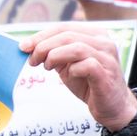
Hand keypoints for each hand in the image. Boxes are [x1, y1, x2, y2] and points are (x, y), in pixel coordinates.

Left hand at [18, 26, 136, 132]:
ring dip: (55, 56)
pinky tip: (68, 76)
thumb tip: (28, 47)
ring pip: (76, 47)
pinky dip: (72, 69)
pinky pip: (87, 65)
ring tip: (47, 67)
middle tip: (32, 60)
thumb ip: (54, 54)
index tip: (23, 47)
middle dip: (44, 46)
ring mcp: (107, 57)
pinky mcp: (107, 73)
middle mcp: (103, 42)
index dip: (41, 35)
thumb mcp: (68, 65)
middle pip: (67, 35)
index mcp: (94, 34)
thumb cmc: (89, 84)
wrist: (112, 107)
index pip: (63, 27)